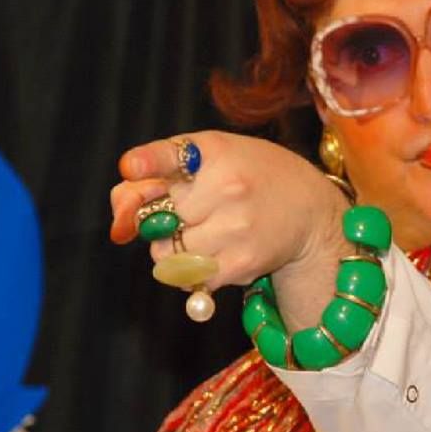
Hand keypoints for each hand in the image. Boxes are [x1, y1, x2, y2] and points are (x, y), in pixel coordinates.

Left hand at [110, 131, 350, 329]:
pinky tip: (215, 255)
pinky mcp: (242, 263)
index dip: (148, 163)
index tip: (131, 168)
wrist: (311, 211)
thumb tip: (120, 224)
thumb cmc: (252, 177)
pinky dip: (191, 273)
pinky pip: (190, 279)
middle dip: (160, 221)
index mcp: (215, 152)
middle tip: (189, 213)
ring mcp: (236, 228)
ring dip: (173, 251)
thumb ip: (155, 175)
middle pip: (155, 218)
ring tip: (203, 236)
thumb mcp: (211, 157)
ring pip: (167, 254)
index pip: (172, 155)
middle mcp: (228, 188)